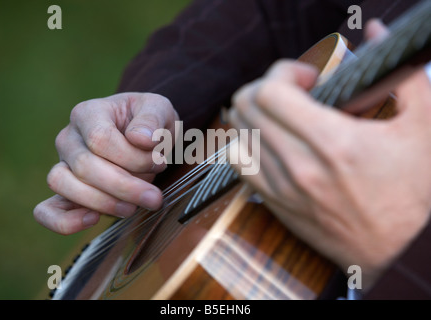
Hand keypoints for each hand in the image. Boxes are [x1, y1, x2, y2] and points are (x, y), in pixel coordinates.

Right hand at [34, 92, 178, 234]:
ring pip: (64, 185)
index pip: (100, 139)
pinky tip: (93, 220)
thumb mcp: (158, 109)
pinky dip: (64, 221)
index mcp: (88, 113)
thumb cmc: (149, 123)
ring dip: (103, 202)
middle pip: (84, 166)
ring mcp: (63, 165)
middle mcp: (69, 138)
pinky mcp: (66, 191)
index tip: (160, 163)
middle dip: (124, 187)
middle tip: (154, 198)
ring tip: (132, 208)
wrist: (144, 137)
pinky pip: (48, 210)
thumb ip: (152, 119)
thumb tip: (140, 139)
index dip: (133, 157)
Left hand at [229, 27, 430, 289]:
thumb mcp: (423, 128)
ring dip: (251, 115)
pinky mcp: (275, 204)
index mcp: (333, 142)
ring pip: (236, 135)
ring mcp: (282, 188)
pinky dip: (246, 144)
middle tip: (291, 91)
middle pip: (245, 108)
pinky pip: (239, 165)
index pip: (270, 91)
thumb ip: (400, 75)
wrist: (398, 253)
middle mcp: (299, 166)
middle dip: (264, 87)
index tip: (307, 77)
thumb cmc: (413, 193)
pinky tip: (268, 142)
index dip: (282, 72)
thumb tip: (373, 32)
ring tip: (276, 114)